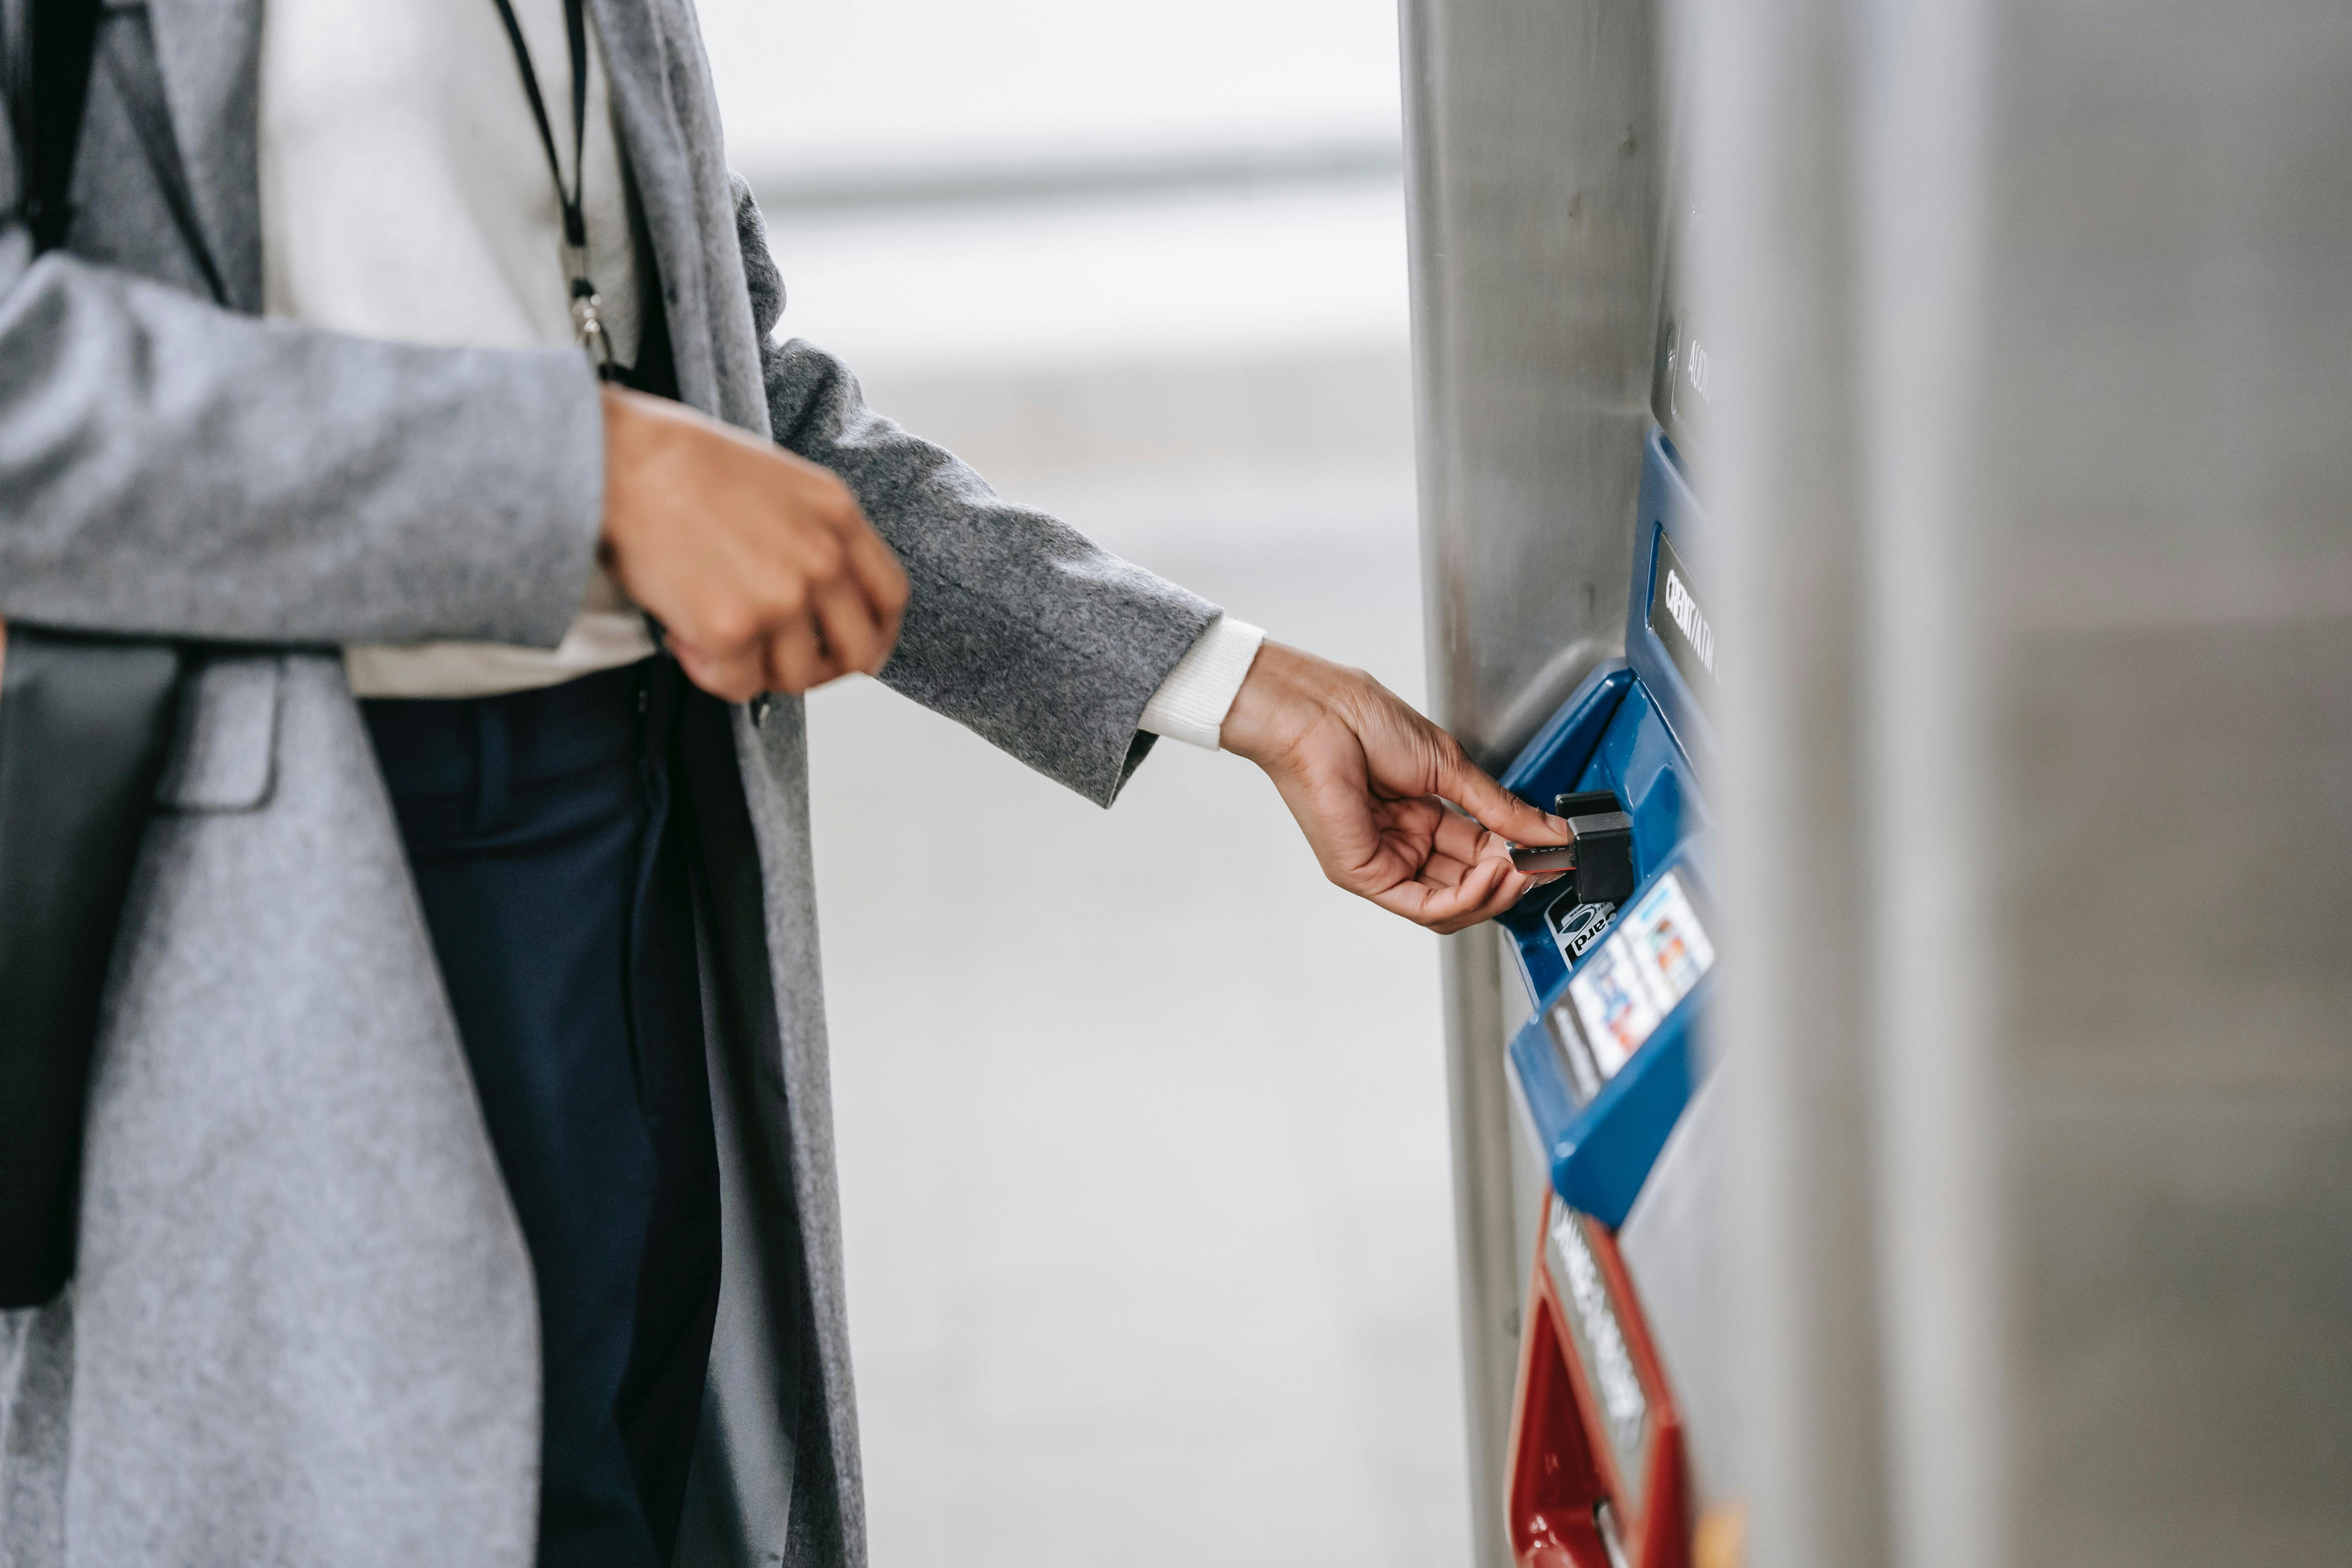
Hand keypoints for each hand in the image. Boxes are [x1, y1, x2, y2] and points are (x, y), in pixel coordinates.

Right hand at [598, 385, 908, 701]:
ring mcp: (783, 598)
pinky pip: (738, 685)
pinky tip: (680, 635)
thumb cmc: (684, 464)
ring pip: (795, 677)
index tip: (845, 648)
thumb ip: (813, 536)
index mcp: (839, 518)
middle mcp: (823, 561)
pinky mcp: (732, 629)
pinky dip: (708, 672)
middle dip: (823, 670)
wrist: (622, 459)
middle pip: (859, 652)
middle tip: (779, 662)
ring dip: (756, 669)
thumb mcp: (781, 484)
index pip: (890, 598)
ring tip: (713, 635)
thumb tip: (816, 597)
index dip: (875, 636)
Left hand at [1219, 641, 1571, 933]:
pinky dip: (1465, 897)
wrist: (1319, 712)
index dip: (1518, 857)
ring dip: (1493, 893)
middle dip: (1511, 880)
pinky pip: (1424, 905)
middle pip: (1467, 885)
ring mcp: (1383, 862)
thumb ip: (1499, 808)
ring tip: (1522, 870)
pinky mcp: (1365, 875)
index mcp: (1421, 815)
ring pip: (1449, 905)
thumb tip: (1549, 831)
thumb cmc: (1363, 722)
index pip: (1479, 853)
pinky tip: (1491, 876)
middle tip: (1544, 866)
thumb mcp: (1450, 766)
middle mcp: (1402, 843)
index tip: (1555, 852)